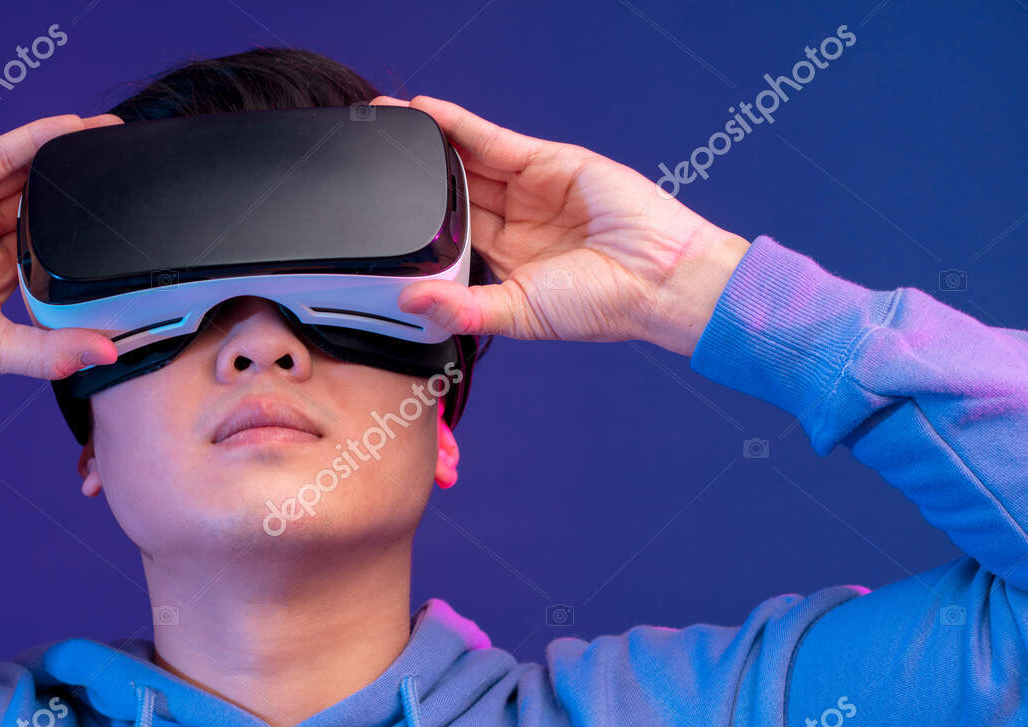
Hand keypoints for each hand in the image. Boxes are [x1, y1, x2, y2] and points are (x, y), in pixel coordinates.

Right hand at [0, 113, 123, 377]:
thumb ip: (51, 350)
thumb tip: (107, 356)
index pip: (52, 249)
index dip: (85, 236)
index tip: (127, 227)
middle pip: (43, 206)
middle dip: (82, 192)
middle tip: (127, 172)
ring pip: (26, 176)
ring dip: (65, 158)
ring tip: (109, 140)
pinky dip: (35, 140)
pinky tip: (70, 128)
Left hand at [370, 95, 749, 356]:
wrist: (660, 278)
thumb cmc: (602, 305)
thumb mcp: (519, 313)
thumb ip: (463, 307)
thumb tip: (410, 301)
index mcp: (502, 262)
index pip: (445, 233)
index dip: (411, 218)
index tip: (371, 208)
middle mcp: (512, 222)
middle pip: (450, 190)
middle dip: (410, 173)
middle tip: (367, 154)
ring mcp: (529, 190)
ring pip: (466, 160)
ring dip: (427, 141)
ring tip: (385, 123)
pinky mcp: (547, 163)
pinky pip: (492, 139)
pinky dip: (458, 125)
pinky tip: (424, 113)